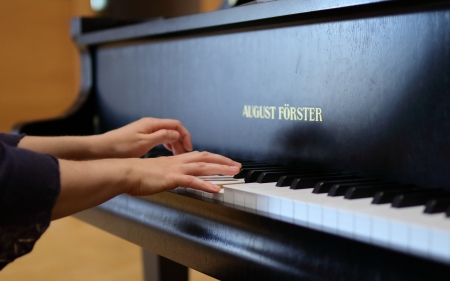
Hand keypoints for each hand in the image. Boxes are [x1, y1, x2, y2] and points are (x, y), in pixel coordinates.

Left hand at [100, 117, 192, 157]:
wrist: (102, 149)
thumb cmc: (120, 147)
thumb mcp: (144, 143)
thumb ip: (162, 137)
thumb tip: (177, 134)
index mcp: (152, 124)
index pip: (176, 125)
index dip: (185, 135)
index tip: (188, 147)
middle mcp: (150, 124)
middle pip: (172, 129)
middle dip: (181, 141)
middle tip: (184, 154)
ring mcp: (145, 130)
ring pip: (166, 134)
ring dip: (174, 143)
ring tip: (177, 156)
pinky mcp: (141, 136)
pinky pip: (159, 138)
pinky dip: (166, 144)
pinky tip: (166, 153)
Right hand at [126, 151, 240, 195]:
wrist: (125, 172)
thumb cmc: (137, 174)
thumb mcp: (157, 171)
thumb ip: (168, 173)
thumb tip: (174, 177)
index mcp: (175, 160)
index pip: (200, 156)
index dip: (214, 158)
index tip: (225, 161)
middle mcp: (178, 162)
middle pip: (206, 158)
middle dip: (224, 161)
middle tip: (237, 166)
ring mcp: (176, 169)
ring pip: (204, 167)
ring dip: (221, 169)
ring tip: (234, 172)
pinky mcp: (172, 178)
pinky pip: (193, 181)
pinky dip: (206, 185)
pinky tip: (216, 189)